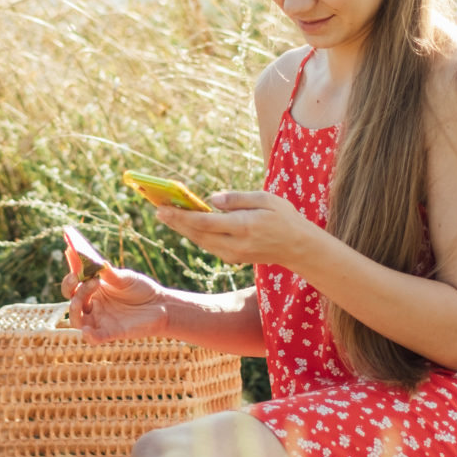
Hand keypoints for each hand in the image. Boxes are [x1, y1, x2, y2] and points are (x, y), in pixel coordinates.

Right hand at [61, 266, 168, 343]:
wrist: (160, 305)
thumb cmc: (141, 289)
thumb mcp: (126, 278)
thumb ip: (111, 274)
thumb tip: (98, 262)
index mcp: (93, 290)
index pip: (73, 284)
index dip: (69, 278)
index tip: (73, 269)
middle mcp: (93, 305)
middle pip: (73, 300)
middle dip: (73, 289)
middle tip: (88, 280)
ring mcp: (100, 320)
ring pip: (77, 319)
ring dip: (75, 310)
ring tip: (82, 299)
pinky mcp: (110, 333)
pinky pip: (94, 338)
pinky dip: (88, 336)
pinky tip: (87, 331)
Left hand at [157, 190, 312, 266]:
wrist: (298, 248)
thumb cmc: (284, 217)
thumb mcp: (265, 198)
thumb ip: (236, 199)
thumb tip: (210, 199)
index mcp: (243, 227)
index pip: (204, 222)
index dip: (180, 216)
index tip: (163, 208)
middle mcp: (235, 244)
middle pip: (197, 234)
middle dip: (175, 222)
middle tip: (157, 209)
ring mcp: (233, 255)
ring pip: (200, 241)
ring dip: (182, 228)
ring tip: (167, 214)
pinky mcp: (232, 258)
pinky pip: (208, 245)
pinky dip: (195, 234)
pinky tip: (186, 223)